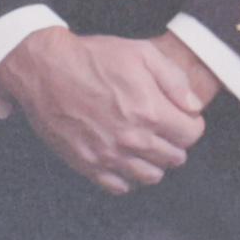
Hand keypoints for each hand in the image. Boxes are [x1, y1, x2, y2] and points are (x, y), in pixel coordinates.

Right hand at [0, 29, 215, 191]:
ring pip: (151, 177)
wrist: (45, 70)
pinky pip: (120, 186)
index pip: (192, 135)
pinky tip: (124, 158)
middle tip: (161, 127)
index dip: (190, 123)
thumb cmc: (93, 58)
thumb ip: (174, 80)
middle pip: (175, 158)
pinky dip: (128, 177)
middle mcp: (133, 139)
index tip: (180, 116)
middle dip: (174, 142)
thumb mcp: (141, 53)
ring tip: (145, 144)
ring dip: (154, 162)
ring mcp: (110, 156)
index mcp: (150, 111)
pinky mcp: (89, 165)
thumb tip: (194, 107)